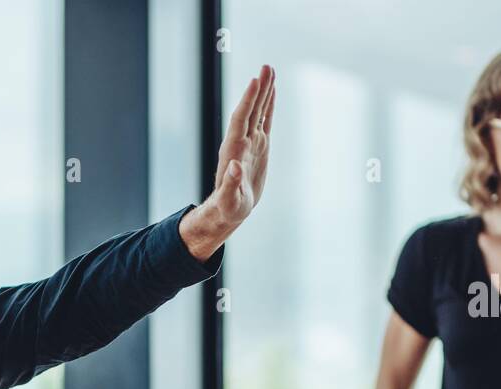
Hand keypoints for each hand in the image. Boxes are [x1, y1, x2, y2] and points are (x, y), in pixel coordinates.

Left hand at [179, 65, 275, 259]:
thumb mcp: (229, 199)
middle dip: (259, 89)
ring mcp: (251, 142)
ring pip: (258, 111)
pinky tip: (273, 92)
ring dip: (264, 92)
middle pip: (251, 109)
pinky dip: (269, 106)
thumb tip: (234, 166)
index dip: (247, 101)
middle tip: (267, 67)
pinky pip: (264, 121)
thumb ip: (230, 183)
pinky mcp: (259, 147)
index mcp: (233, 150)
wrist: (230, 209)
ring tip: (271, 71)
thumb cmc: (228, 206)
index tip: (254, 81)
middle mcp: (241, 141)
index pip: (241, 119)